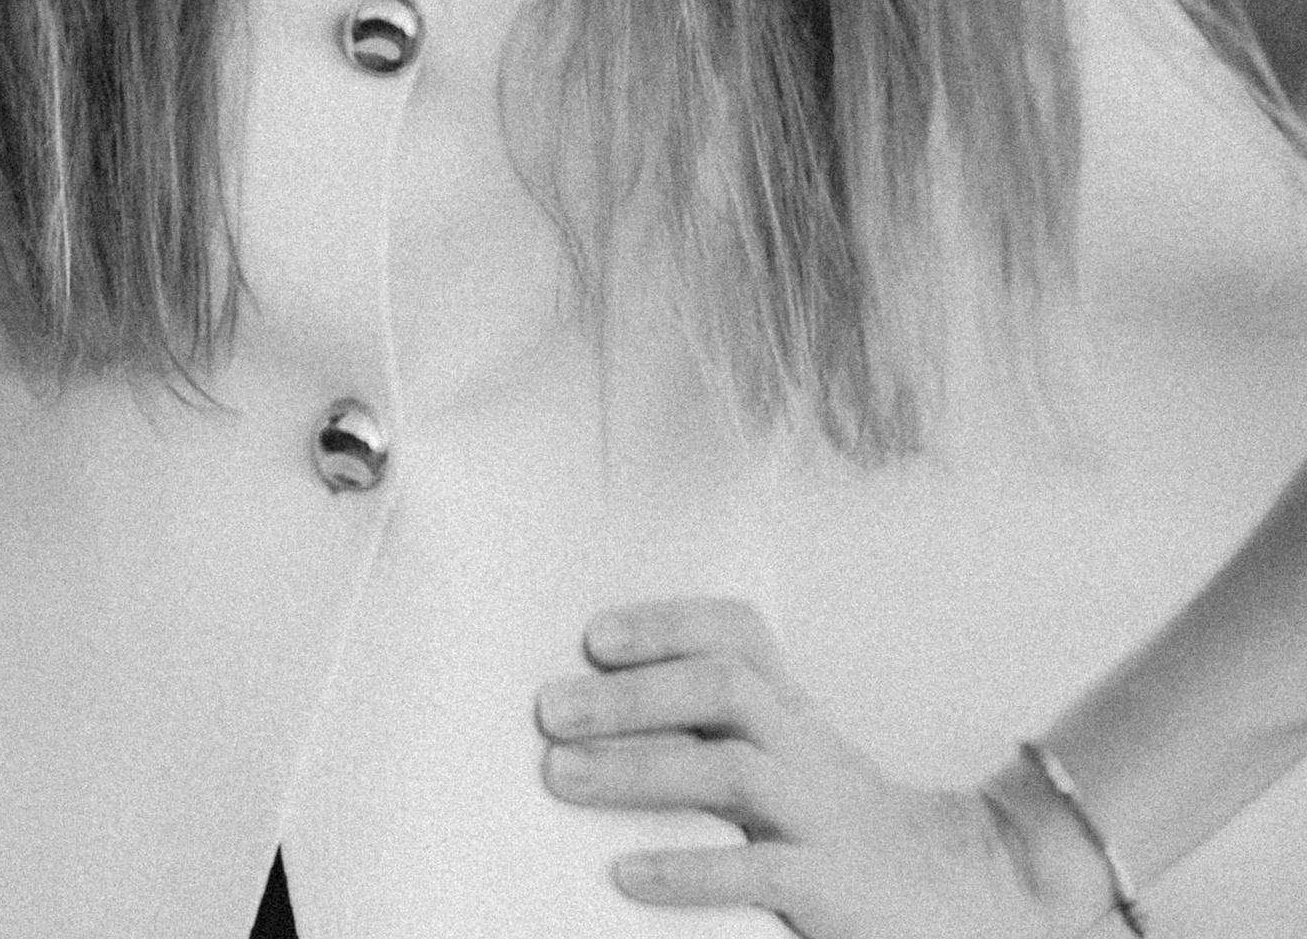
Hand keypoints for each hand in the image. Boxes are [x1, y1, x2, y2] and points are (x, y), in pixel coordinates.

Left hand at [536, 597, 1106, 935]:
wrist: (975, 900)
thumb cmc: (847, 829)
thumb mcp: (798, 762)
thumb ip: (727, 729)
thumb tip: (600, 709)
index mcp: (798, 713)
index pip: (739, 635)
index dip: (668, 621)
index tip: (592, 634)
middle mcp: (810, 750)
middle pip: (725, 687)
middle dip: (633, 691)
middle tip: (547, 708)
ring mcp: (824, 818)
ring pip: (733, 771)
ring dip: (638, 768)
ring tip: (557, 774)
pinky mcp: (834, 889)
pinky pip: (760, 871)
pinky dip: (688, 870)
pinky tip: (624, 875)